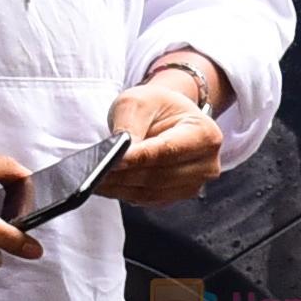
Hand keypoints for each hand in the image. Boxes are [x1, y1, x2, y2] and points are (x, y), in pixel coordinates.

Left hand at [100, 73, 224, 201]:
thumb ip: (130, 125)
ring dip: (119, 187)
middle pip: (158, 175)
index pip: (168, 151)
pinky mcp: (177, 196)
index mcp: (205, 134)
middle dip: (123, 175)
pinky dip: (123, 193)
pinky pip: (146, 199)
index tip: (112, 162)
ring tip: (95, 178)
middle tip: (94, 172)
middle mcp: (206, 164)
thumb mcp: (139, 101)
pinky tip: (107, 184)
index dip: (139, 158)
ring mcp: (194, 184)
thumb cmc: (156, 106)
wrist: (168, 116)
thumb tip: (120, 153)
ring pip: (150, 192)